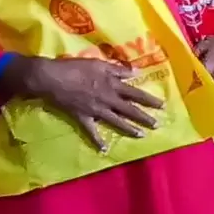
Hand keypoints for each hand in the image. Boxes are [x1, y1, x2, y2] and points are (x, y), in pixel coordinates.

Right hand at [17, 55, 162, 151]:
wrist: (52, 78)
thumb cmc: (75, 67)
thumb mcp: (99, 64)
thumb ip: (118, 70)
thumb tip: (136, 72)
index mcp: (112, 85)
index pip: (136, 94)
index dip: (149, 100)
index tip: (162, 106)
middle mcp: (108, 100)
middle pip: (130, 110)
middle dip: (144, 118)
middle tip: (156, 125)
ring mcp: (96, 110)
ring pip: (116, 121)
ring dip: (129, 129)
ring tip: (141, 135)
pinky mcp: (83, 117)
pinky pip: (92, 131)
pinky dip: (97, 141)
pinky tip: (104, 149)